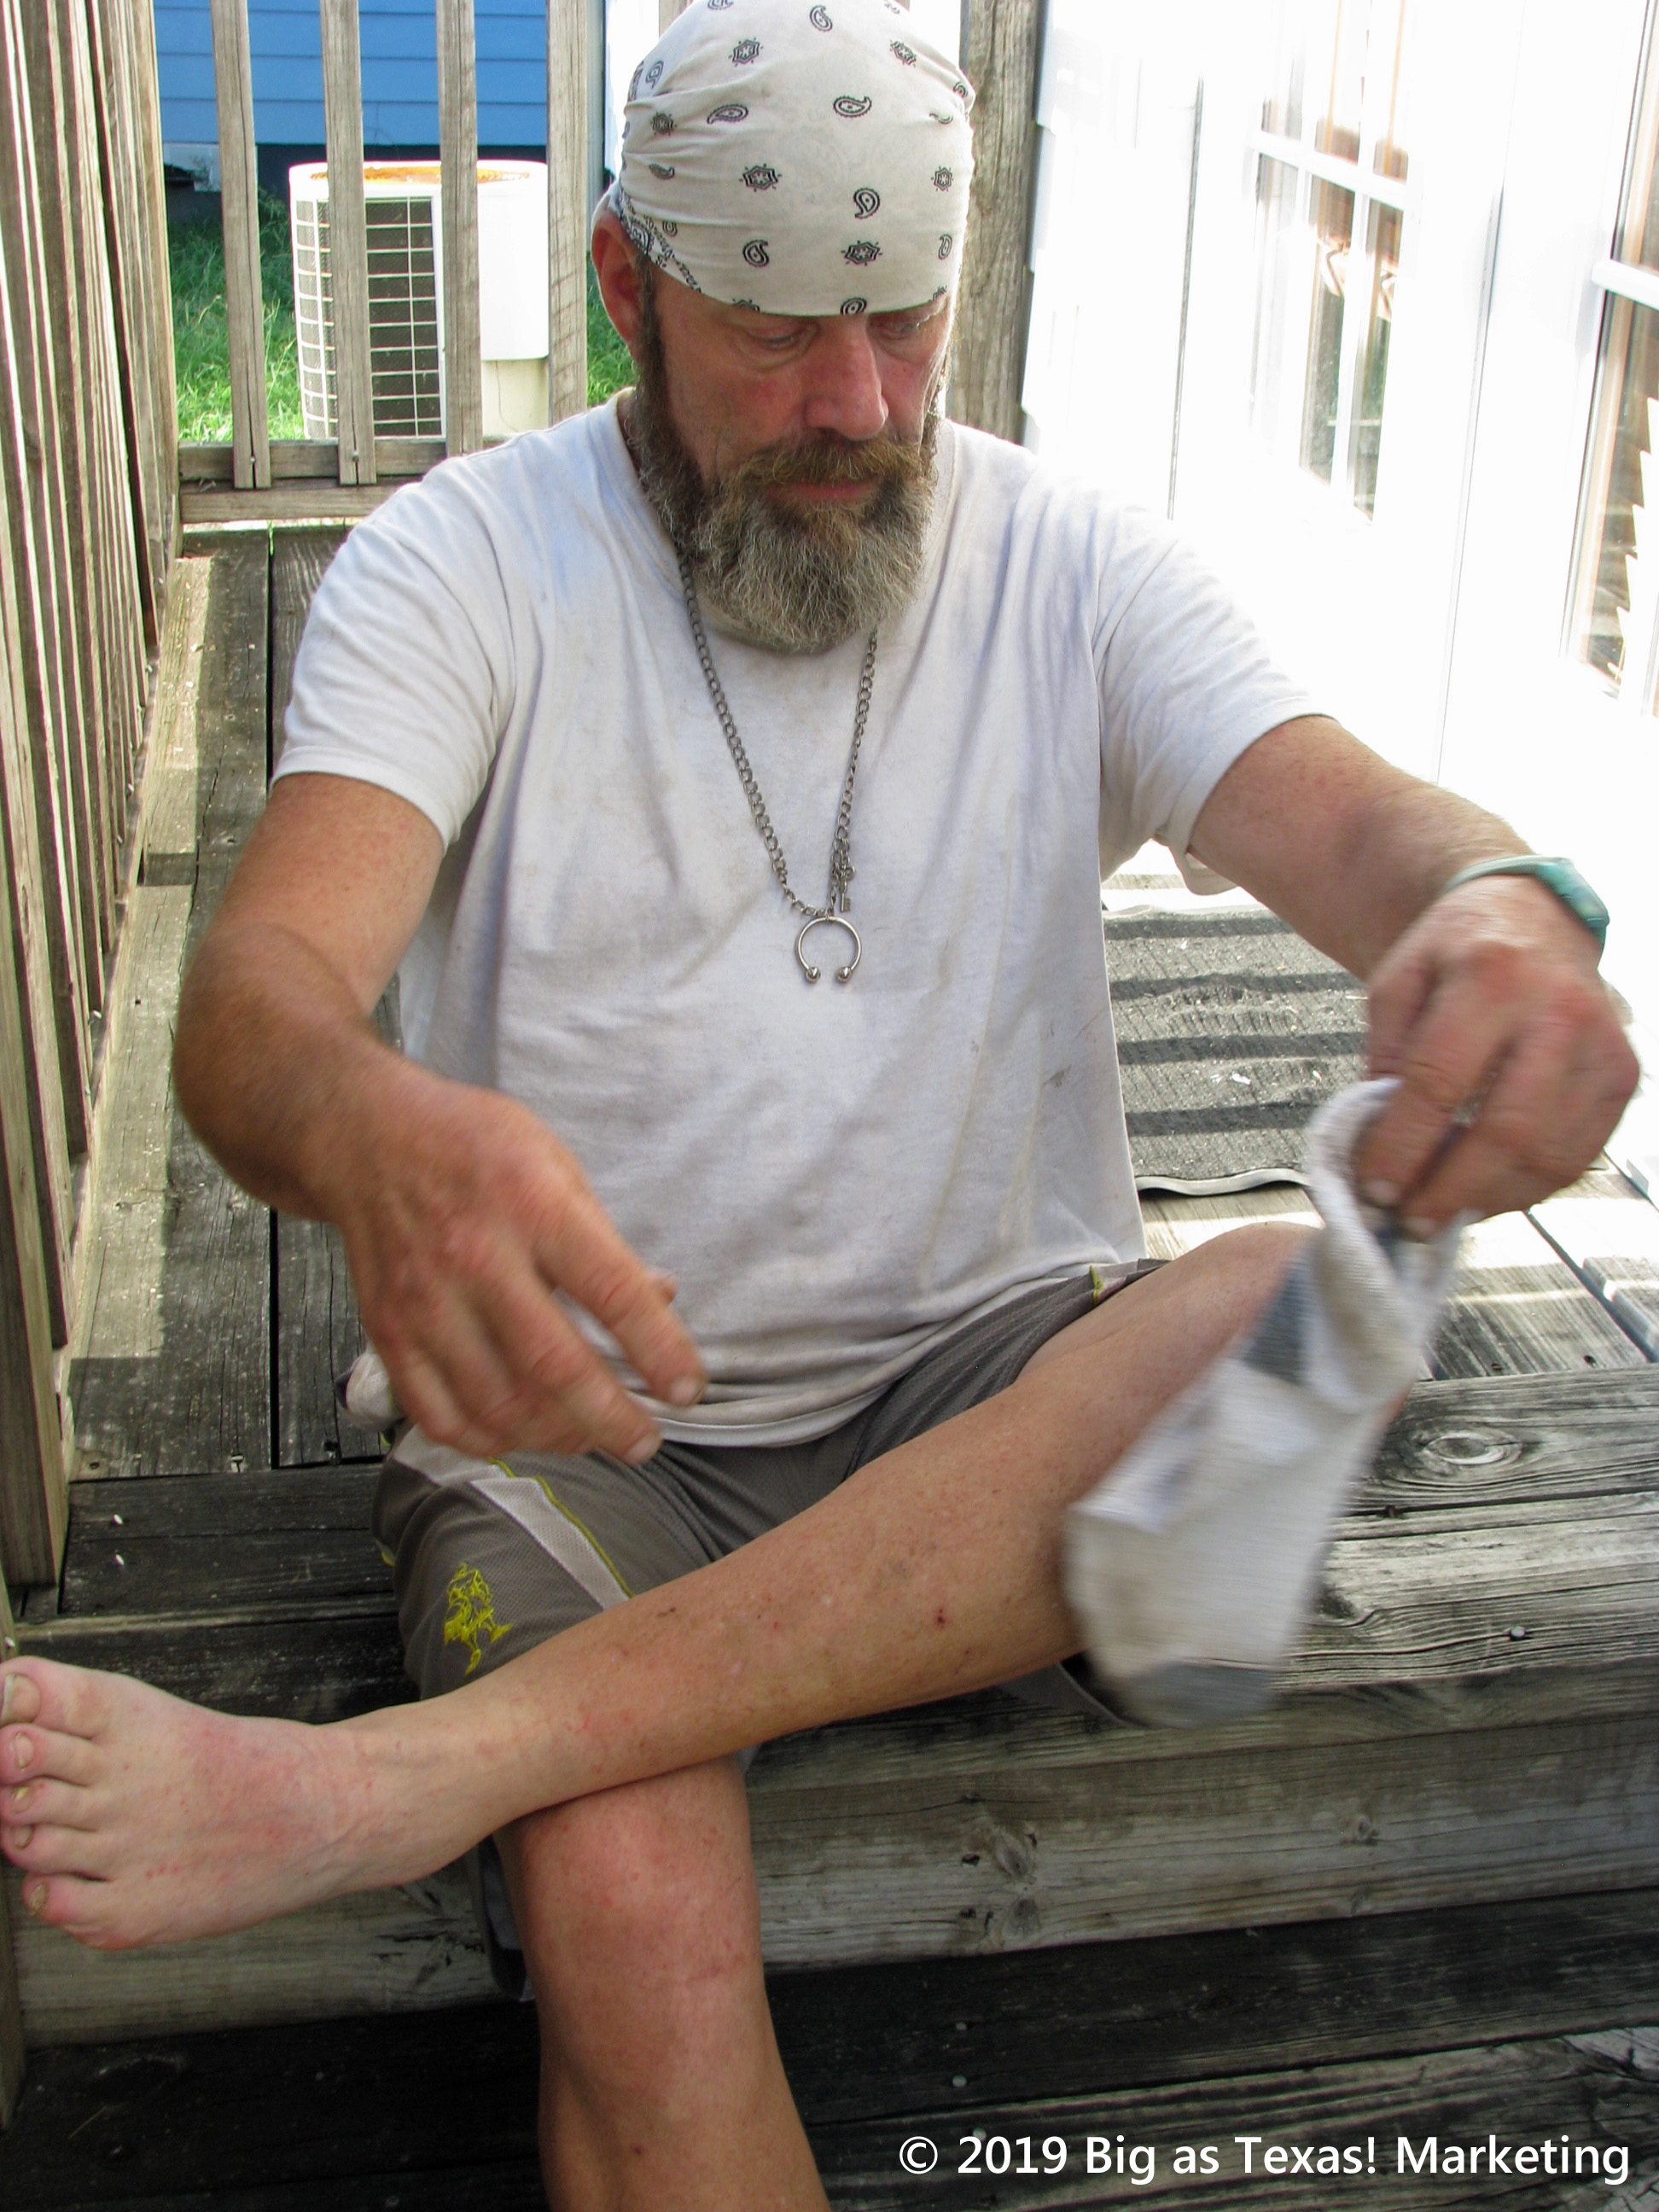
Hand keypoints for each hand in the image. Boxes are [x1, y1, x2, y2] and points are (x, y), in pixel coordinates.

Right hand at [333, 1061, 704, 1458]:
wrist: (365, 1137)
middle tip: (645, 1441)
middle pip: (555, 1364)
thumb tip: (659, 1301)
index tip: (688, 1390)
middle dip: (612, 1419)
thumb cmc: (471, 1145)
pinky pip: (439, 1414)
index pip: (613, 1291)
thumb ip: (604, 1240)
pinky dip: (487, 1441)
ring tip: (589, 1436)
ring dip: (556, 1437)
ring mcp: (426, 1301)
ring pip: (499, 1403)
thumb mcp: (556, 1164)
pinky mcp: (388, 1332)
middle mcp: (476, 1256)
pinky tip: (520, 1435)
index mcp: (533, 1204)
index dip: (659, 1351)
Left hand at [1356, 875, 1638, 1231]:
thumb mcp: (1398, 980)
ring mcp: (1601, 1046)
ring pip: (1548, 1155)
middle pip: (1506, 1130)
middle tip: (1409, 1220)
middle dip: (1450, 1189)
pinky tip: (1486, 1192)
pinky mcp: (1621, 1076)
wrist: (1533, 915)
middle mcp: (1559, 1011)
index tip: (1373, 1190)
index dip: (1402, 1148)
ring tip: (1442, 1211)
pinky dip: (1528, 1188)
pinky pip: (1578, 1155)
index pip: (1440, 1082)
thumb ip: (1386, 1056)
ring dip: (1489, 1198)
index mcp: (1492, 977)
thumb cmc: (1457, 951)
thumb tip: (1381, 1142)